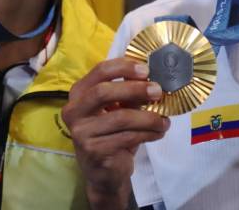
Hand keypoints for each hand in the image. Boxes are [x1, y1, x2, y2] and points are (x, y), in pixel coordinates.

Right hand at [62, 58, 169, 209]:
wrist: (104, 171)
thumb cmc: (111, 132)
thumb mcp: (118, 109)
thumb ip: (129, 93)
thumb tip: (154, 80)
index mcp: (79, 93)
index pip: (99, 71)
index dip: (123, 67)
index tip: (146, 69)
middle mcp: (74, 111)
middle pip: (103, 92)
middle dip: (135, 89)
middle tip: (158, 91)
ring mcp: (82, 132)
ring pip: (120, 118)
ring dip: (148, 118)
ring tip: (164, 120)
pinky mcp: (94, 151)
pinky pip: (127, 137)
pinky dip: (148, 133)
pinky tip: (158, 132)